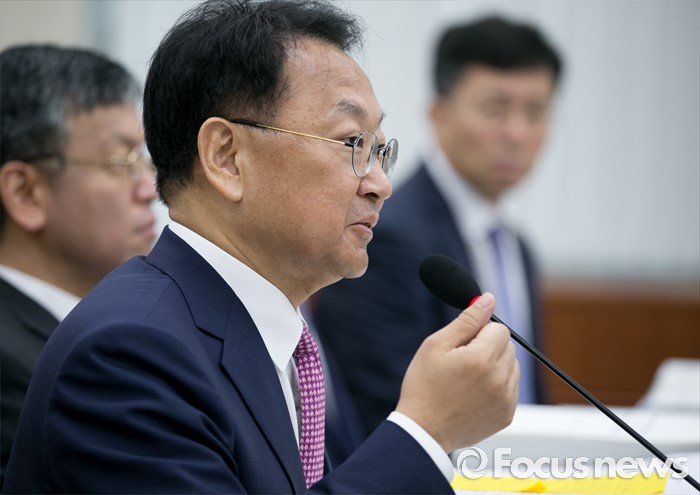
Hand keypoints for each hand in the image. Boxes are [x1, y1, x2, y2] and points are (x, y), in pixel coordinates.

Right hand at [395, 292, 518, 452]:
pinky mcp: (507, 414)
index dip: (479, 332)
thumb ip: (467, 320)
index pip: (499, 328)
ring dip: (495, 365)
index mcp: (481, 359)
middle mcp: (499, 379)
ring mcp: (506, 399)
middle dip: (489, 347)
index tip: (462, 346)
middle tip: (462, 362)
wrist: (424, 430)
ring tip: (468, 379)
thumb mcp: (436, 345)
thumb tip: (488, 299)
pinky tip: (474, 393)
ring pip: (512, 366)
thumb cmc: (424, 385)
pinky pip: (511, 387)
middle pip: (508, 346)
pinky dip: (497, 385)